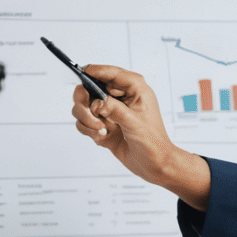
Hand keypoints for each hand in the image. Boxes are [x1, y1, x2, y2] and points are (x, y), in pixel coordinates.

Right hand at [69, 65, 210, 208]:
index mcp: (135, 90)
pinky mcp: (102, 124)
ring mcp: (110, 111)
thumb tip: (97, 101)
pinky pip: (83, 121)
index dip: (95, 71)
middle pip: (89, 87)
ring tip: (101, 129)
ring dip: (86, 118)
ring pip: (83, 105)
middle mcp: (120, 97)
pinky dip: (88, 129)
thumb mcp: (134, 123)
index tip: (82, 73)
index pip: (111, 73)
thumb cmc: (153, 143)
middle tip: (91, 113)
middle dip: (85, 101)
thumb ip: (114, 109)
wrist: (154, 164)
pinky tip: (102, 136)